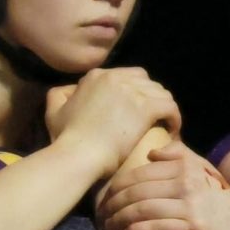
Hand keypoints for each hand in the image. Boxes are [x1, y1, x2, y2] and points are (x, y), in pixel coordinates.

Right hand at [45, 69, 180, 175]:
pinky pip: (170, 107)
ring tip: (164, 125)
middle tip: (152, 117)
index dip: (134, 92)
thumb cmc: (66, 138)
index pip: (126, 76)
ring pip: (160, 92)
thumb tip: (71, 90)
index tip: (136, 110)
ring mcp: (132, 90)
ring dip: (164, 108)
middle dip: (151, 96)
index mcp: (96, 76)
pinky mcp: (146, 107)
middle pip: (145, 81)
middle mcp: (116, 77)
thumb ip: (59, 94)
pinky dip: (175, 119)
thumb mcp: (54, 112)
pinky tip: (173, 131)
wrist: (79, 154)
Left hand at [97, 141, 229, 229]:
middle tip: (101, 213)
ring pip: (142, 208)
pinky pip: (157, 227)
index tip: (105, 197)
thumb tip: (154, 152)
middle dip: (113, 203)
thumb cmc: (220, 203)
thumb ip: (182, 157)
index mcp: (187, 166)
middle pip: (137, 190)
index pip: (141, 173)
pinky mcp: (196, 227)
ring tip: (109, 226)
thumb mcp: (206, 173)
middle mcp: (188, 182)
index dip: (117, 185)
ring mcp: (192, 205)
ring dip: (120, 218)